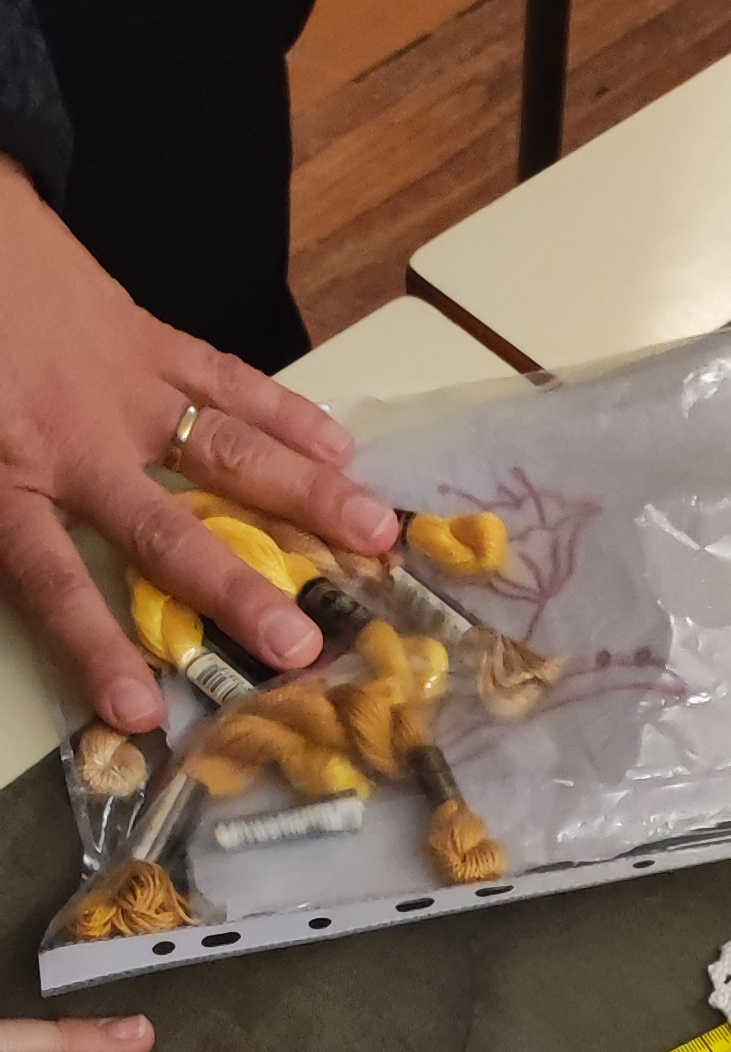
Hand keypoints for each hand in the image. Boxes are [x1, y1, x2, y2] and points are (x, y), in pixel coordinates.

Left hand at [0, 161, 400, 732]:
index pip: (52, 584)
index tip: (139, 711)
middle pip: (163, 530)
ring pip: (223, 451)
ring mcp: (123, 391)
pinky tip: (341, 446)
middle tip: (299, 643)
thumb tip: (52, 598)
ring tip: (373, 537)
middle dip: (234, 591)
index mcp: (6, 486)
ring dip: (303, 496)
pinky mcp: (152, 341)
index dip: (94, 648)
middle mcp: (77, 447)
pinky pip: (227, 381)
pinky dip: (288, 414)